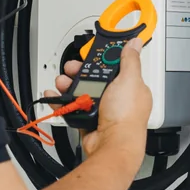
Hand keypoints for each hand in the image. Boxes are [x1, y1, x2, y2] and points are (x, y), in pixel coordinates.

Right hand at [50, 39, 152, 162]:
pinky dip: (62, 102)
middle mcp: (117, 99)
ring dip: (69, 85)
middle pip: (95, 79)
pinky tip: (55, 96)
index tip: (90, 56)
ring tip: (61, 82)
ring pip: (82, 93)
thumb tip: (135, 44)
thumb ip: (130, 60)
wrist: (112, 145)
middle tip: (70, 69)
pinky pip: (73, 108)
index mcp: (131, 87)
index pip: (116, 67)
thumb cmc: (126, 116)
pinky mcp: (89, 121)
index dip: (102, 60)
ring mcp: (103, 110)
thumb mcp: (129, 80)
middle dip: (80, 72)